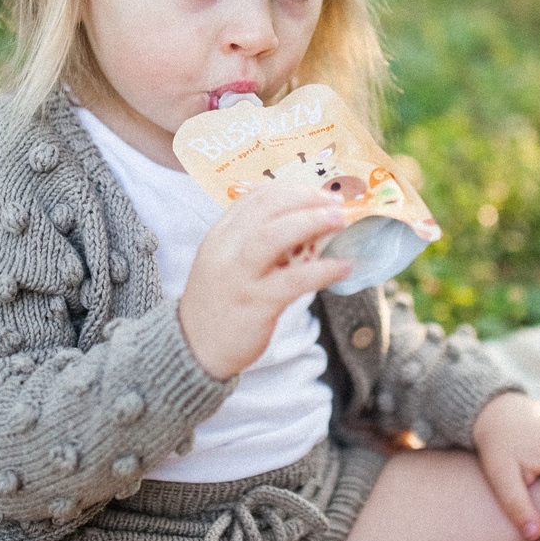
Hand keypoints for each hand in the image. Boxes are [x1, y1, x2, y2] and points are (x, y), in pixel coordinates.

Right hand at [178, 182, 349, 381]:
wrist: (195, 349)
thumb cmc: (220, 304)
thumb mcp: (227, 264)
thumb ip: (254, 242)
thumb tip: (305, 225)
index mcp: (220, 236)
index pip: (256, 198)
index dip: (293, 191)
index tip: (319, 194)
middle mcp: (225, 251)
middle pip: (267, 209)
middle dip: (306, 200)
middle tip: (336, 204)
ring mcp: (239, 277)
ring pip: (274, 236)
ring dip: (312, 222)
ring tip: (340, 222)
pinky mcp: (255, 304)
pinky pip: (294, 281)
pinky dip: (323, 270)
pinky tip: (344, 267)